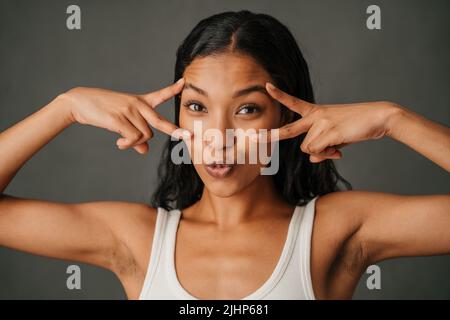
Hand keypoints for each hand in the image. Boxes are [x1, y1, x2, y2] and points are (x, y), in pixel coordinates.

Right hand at [59, 78, 190, 153]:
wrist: (80, 102)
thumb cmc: (102, 110)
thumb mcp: (121, 121)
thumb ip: (136, 135)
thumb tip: (145, 151)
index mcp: (139, 101)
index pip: (159, 95)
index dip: (172, 90)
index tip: (184, 83)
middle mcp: (137, 105)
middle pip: (160, 121)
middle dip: (175, 130)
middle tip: (188, 136)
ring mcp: (129, 111)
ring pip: (144, 136)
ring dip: (135, 143)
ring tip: (122, 142)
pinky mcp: (119, 119)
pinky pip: (132, 139)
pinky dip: (127, 144)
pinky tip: (119, 143)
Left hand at [255, 82, 399, 162]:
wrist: (378, 117)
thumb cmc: (355, 125)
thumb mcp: (335, 136)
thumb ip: (321, 147)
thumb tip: (311, 160)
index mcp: (316, 111)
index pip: (294, 103)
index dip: (280, 96)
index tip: (267, 87)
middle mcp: (315, 116)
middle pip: (288, 130)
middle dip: (270, 136)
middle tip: (252, 138)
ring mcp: (321, 123)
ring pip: (307, 149)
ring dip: (321, 152)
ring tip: (336, 148)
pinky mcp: (329, 132)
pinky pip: (317, 152)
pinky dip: (326, 155)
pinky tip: (340, 150)